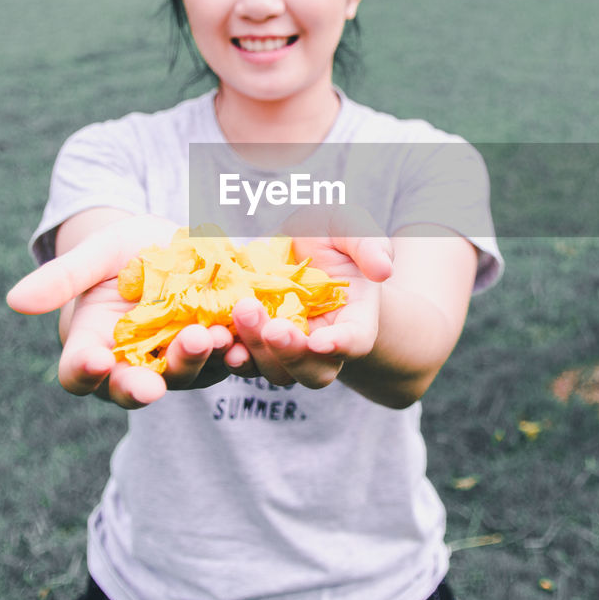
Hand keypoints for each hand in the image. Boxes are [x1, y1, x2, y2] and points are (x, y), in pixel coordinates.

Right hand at [6, 215, 234, 407]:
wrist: (183, 244)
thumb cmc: (125, 250)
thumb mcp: (96, 254)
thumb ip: (62, 278)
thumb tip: (14, 300)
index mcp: (93, 347)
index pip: (79, 373)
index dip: (85, 372)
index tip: (96, 361)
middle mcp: (134, 365)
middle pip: (132, 387)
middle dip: (142, 384)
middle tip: (154, 380)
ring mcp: (178, 362)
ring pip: (184, 375)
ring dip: (194, 362)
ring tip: (206, 339)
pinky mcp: (219, 353)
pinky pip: (226, 361)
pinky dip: (235, 354)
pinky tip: (242, 342)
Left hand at [227, 206, 392, 388]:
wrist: (301, 251)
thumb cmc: (332, 240)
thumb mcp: (351, 229)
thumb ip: (369, 245)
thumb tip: (383, 269)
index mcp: (356, 320)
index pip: (355, 341)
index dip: (342, 345)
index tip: (323, 341)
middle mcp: (323, 345)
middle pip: (313, 370)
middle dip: (292, 353)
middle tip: (273, 326)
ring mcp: (287, 350)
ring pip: (276, 371)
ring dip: (256, 351)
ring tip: (241, 315)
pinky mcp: (255, 345)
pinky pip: (244, 360)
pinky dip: (230, 353)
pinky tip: (215, 334)